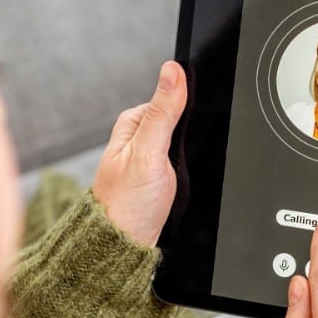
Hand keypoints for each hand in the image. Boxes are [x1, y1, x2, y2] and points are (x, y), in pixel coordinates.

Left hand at [91, 61, 185, 245]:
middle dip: (192, 136)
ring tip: (180, 175)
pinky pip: (185, 161)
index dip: (190, 109)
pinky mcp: (162, 176)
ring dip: (192, 155)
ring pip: (186, 143)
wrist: (125, 247)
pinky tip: (185, 182)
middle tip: (181, 161)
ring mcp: (152, 157)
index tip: (188, 133)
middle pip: (182, 121)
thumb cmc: (127, 205)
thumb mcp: (148, 152)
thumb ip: (162, 112)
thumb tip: (172, 70)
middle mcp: (141, 136)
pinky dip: (191, 168)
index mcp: (134, 122)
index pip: (172, 98)